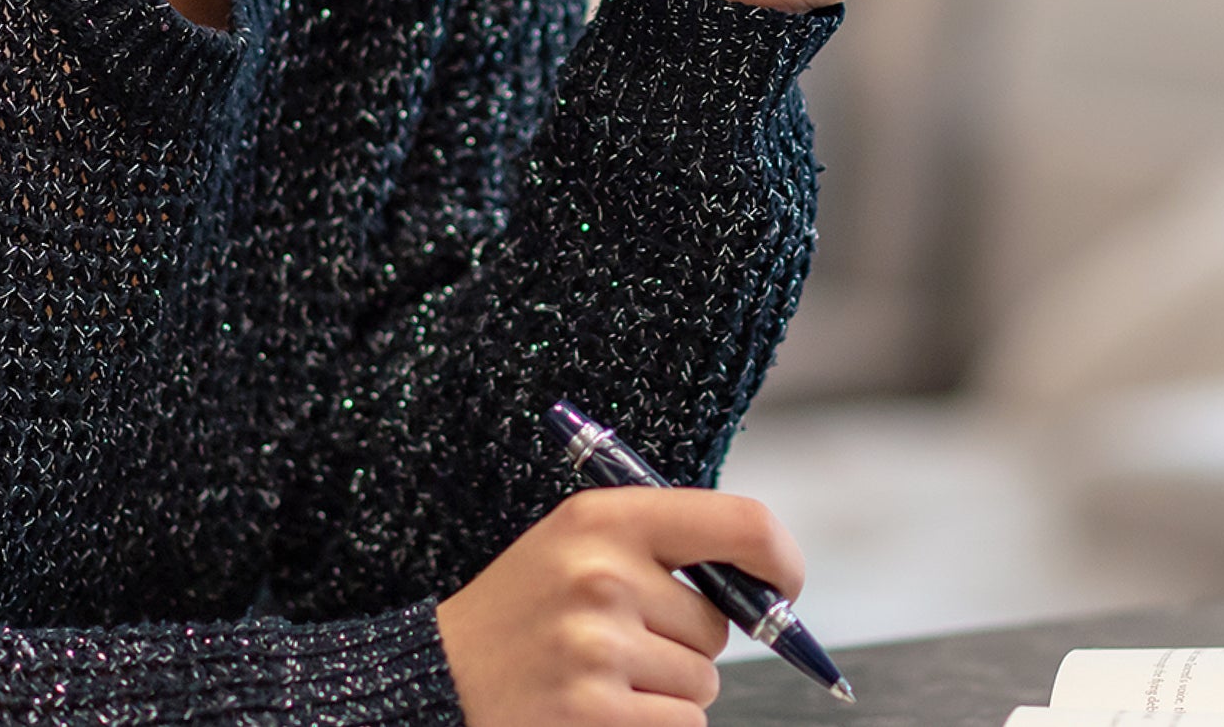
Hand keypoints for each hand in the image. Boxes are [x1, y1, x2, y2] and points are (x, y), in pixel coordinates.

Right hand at [435, 487, 804, 726]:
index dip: (780, 558)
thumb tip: (764, 580)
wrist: (439, 677)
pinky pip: (682, 723)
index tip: (783, 583)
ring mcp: (599, 646)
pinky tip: (599, 704)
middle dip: (687, 638)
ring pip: (702, 680)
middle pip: (718, 623)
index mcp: (607, 516)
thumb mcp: (578, 540)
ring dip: (668, 687)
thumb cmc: (525, 606)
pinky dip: (654, 723)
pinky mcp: (595, 712)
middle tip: (621, 635)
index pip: (741, 522)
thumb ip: (663, 544)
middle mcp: (605, 574)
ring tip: (600, 670)